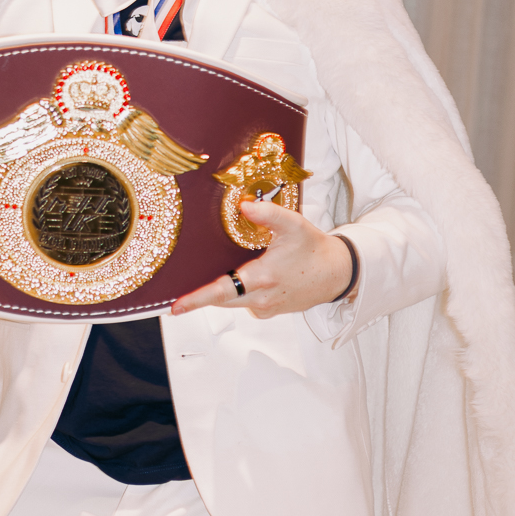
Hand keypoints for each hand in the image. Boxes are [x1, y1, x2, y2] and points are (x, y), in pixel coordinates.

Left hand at [171, 200, 353, 317]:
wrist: (337, 273)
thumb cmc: (314, 250)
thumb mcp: (293, 224)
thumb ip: (267, 213)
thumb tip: (243, 204)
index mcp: (262, 277)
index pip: (222, 291)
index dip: (197, 299)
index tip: (177, 307)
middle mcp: (261, 297)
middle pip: (221, 299)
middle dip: (203, 294)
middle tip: (183, 290)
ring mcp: (265, 307)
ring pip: (232, 301)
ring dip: (223, 290)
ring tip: (219, 275)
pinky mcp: (269, 311)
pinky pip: (245, 303)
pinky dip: (239, 293)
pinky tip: (246, 278)